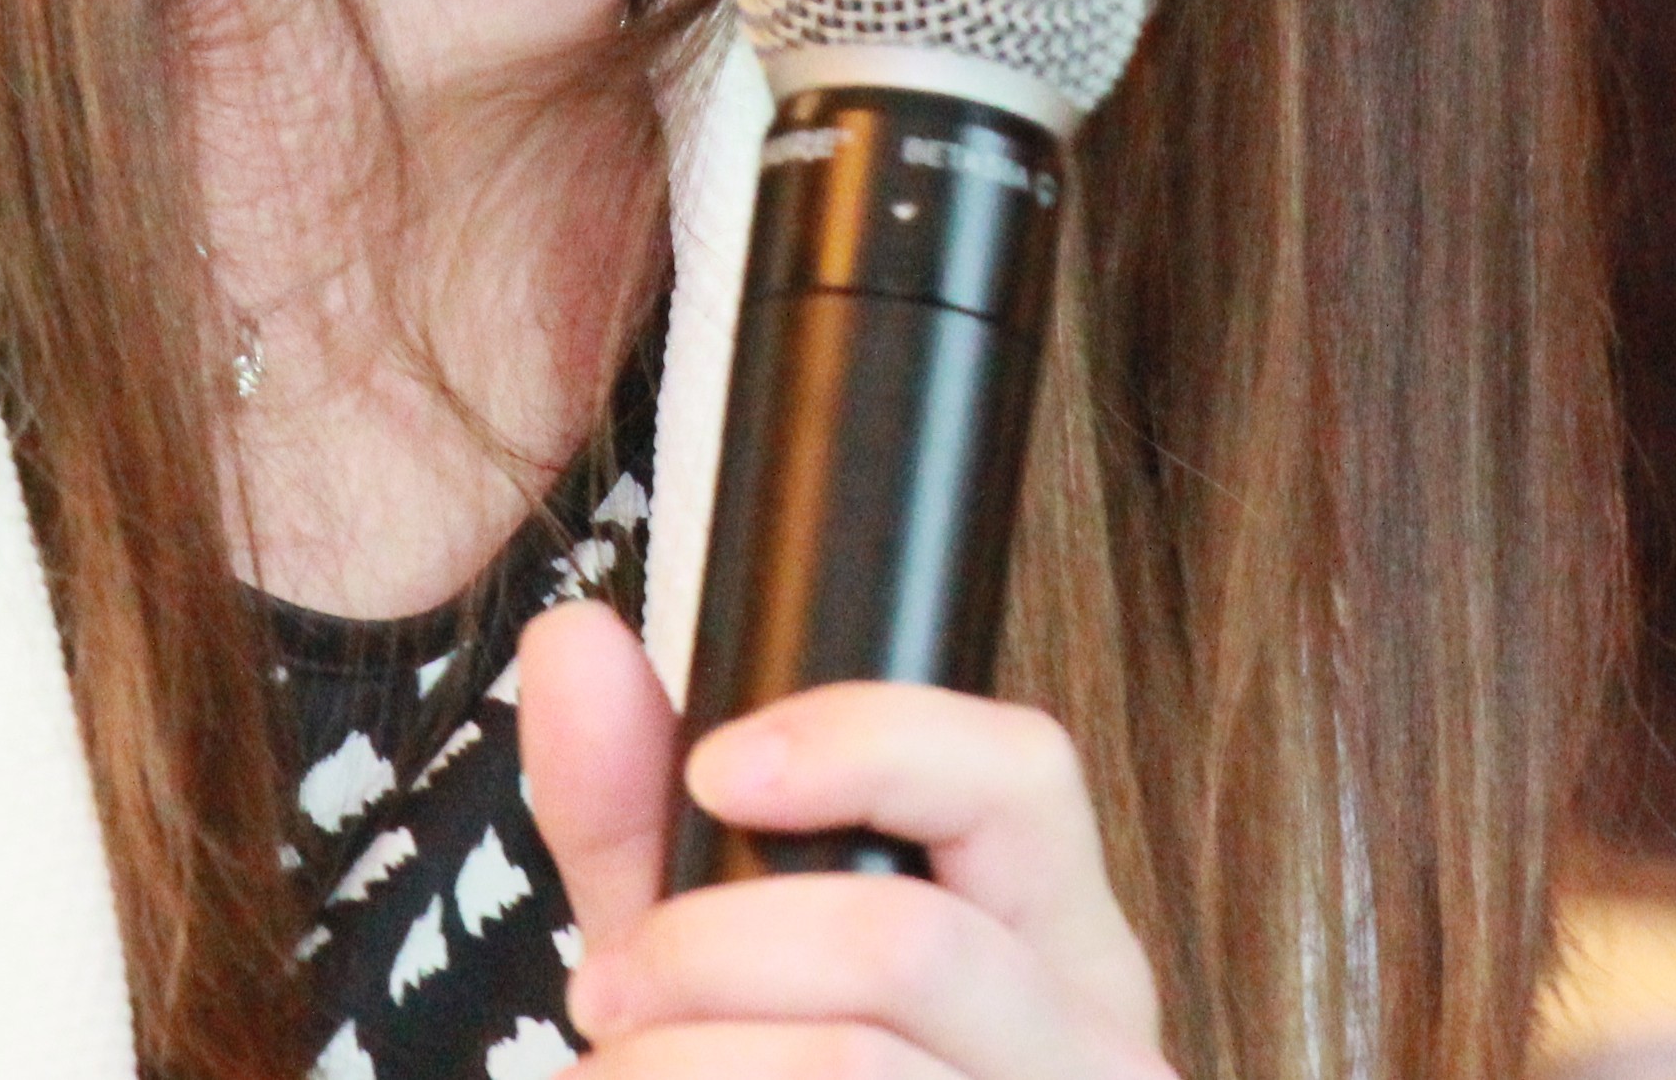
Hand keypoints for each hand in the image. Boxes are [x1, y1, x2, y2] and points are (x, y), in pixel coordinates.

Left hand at [516, 601, 1171, 1079]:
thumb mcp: (706, 964)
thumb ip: (634, 813)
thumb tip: (573, 639)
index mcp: (1059, 942)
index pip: (1022, 772)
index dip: (866, 741)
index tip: (715, 763)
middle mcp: (1102, 1050)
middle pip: (910, 941)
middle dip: (704, 952)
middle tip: (598, 992)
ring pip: (855, 1067)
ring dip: (676, 1071)